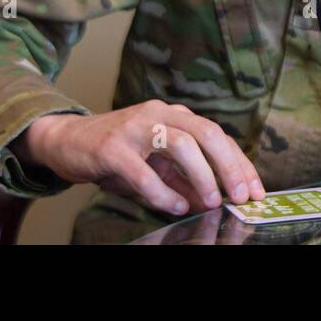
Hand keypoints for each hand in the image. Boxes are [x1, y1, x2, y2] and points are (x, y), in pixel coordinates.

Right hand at [13, 100, 265, 215]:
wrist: (65, 140)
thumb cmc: (116, 153)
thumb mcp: (155, 166)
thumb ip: (183, 180)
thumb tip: (211, 200)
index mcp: (175, 116)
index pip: (218, 136)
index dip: (240, 163)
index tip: (255, 190)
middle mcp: (160, 114)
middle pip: (207, 134)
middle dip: (229, 167)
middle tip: (240, 197)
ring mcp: (135, 127)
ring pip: (181, 145)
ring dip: (201, 177)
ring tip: (210, 202)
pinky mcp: (111, 146)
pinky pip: (143, 171)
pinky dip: (162, 192)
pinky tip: (174, 207)